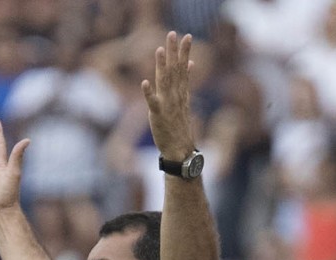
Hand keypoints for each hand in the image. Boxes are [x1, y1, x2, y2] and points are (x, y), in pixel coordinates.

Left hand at [142, 31, 195, 161]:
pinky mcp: (158, 116)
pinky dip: (149, 93)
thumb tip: (191, 63)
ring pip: (164, 82)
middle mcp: (175, 96)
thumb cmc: (180, 126)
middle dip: (173, 52)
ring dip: (162, 66)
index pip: (183, 69)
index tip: (187, 36)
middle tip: (172, 34)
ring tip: (159, 50)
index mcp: (181, 93)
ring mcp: (167, 105)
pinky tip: (144, 82)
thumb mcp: (185, 101)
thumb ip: (186, 81)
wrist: (180, 150)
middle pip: (175, 71)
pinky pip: (152, 103)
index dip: (184, 52)